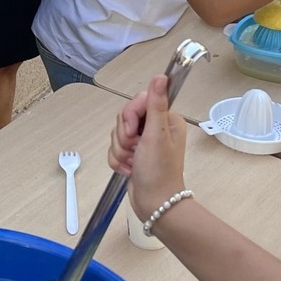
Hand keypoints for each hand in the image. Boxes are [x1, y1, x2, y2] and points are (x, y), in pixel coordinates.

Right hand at [109, 75, 189, 217]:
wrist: (154, 204)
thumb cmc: (159, 171)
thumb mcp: (157, 135)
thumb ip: (156, 105)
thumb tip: (161, 76)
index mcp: (166, 119)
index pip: (137, 102)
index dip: (130, 117)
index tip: (134, 133)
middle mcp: (154, 128)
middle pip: (125, 118)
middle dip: (124, 138)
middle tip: (135, 151)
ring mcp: (142, 142)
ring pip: (117, 135)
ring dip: (121, 151)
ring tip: (133, 163)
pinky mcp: (132, 155)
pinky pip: (114, 149)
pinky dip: (118, 161)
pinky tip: (129, 170)